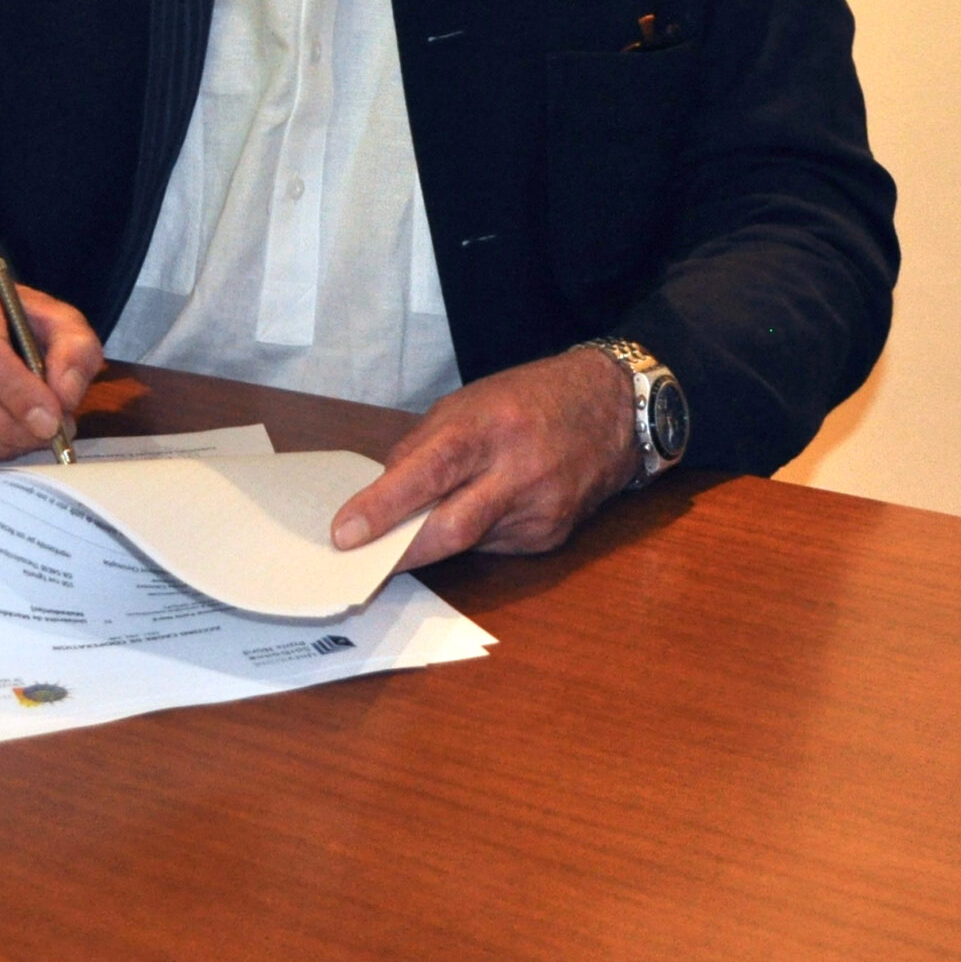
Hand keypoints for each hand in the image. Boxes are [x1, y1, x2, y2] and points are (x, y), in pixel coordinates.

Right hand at [0, 250, 103, 460]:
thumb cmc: (15, 318)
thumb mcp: (59, 317)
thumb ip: (74, 349)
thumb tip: (66, 396)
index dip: (19, 394)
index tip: (53, 418)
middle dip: (20, 428)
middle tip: (54, 428)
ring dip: (8, 443)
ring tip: (36, 430)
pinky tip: (10, 434)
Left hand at [327, 346, 640, 572]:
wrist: (615, 409)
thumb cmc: (532, 399)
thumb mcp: (468, 403)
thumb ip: (424, 448)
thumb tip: (380, 499)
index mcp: (491, 425)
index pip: (431, 470)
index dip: (385, 505)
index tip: (345, 533)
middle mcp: (519, 470)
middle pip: (452, 527)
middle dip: (401, 550)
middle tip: (362, 562)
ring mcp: (540, 509)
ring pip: (468, 543)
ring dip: (438, 538)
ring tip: (428, 516)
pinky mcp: (552, 536)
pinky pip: (494, 547)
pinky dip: (475, 536)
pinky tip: (484, 511)